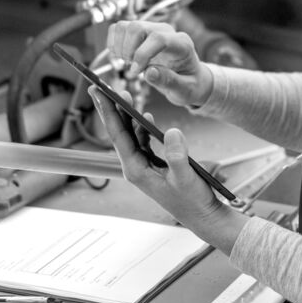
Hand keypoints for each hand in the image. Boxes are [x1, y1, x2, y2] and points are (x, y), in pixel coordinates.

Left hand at [88, 86, 246, 254]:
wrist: (202, 216)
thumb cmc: (193, 200)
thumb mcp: (186, 178)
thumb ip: (177, 155)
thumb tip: (170, 130)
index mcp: (136, 170)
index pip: (118, 136)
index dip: (108, 112)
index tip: (99, 92)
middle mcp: (135, 167)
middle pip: (118, 133)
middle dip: (110, 110)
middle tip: (100, 87)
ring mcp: (144, 166)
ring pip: (130, 135)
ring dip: (126, 115)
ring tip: (121, 95)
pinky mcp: (154, 165)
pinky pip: (142, 141)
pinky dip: (142, 126)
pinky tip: (144, 115)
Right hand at [106, 20, 212, 107]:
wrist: (190, 77)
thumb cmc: (190, 83)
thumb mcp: (185, 89)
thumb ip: (169, 81)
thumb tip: (149, 72)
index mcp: (182, 44)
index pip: (158, 38)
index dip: (142, 54)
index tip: (136, 72)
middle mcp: (166, 31)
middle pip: (137, 27)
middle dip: (128, 50)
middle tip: (133, 69)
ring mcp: (152, 29)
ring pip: (124, 26)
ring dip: (119, 47)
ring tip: (128, 63)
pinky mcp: (141, 32)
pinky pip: (119, 29)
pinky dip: (114, 43)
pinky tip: (123, 57)